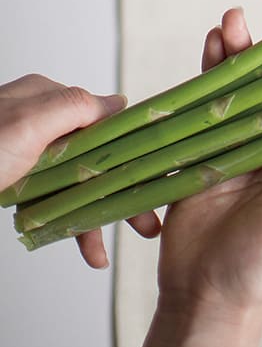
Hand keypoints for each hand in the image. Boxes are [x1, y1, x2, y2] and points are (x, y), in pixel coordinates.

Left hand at [0, 75, 160, 267]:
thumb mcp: (29, 122)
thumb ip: (77, 106)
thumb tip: (119, 102)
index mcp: (47, 97)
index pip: (107, 120)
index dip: (137, 150)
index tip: (159, 177)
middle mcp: (42, 121)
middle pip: (99, 156)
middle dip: (124, 192)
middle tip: (146, 225)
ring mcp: (29, 151)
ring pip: (80, 182)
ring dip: (99, 216)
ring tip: (112, 248)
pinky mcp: (18, 179)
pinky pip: (55, 199)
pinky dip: (70, 223)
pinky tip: (84, 247)